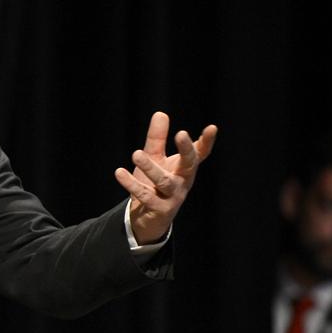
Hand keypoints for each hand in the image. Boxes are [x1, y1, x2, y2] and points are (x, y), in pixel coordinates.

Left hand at [114, 112, 217, 243]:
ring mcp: (173, 197)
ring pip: (164, 181)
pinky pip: (145, 196)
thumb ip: (157, 139)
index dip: (206, 141)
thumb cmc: (153, 184)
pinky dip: (131, 184)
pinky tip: (119, 172)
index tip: (212, 127)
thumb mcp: (155, 158)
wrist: (147, 219)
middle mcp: (183, 182)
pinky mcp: (159, 209)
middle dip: (186, 150)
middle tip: (181, 133)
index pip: (199, 153)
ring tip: (136, 154)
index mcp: (184, 168)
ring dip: (150, 167)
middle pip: (189, 165)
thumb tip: (160, 113)